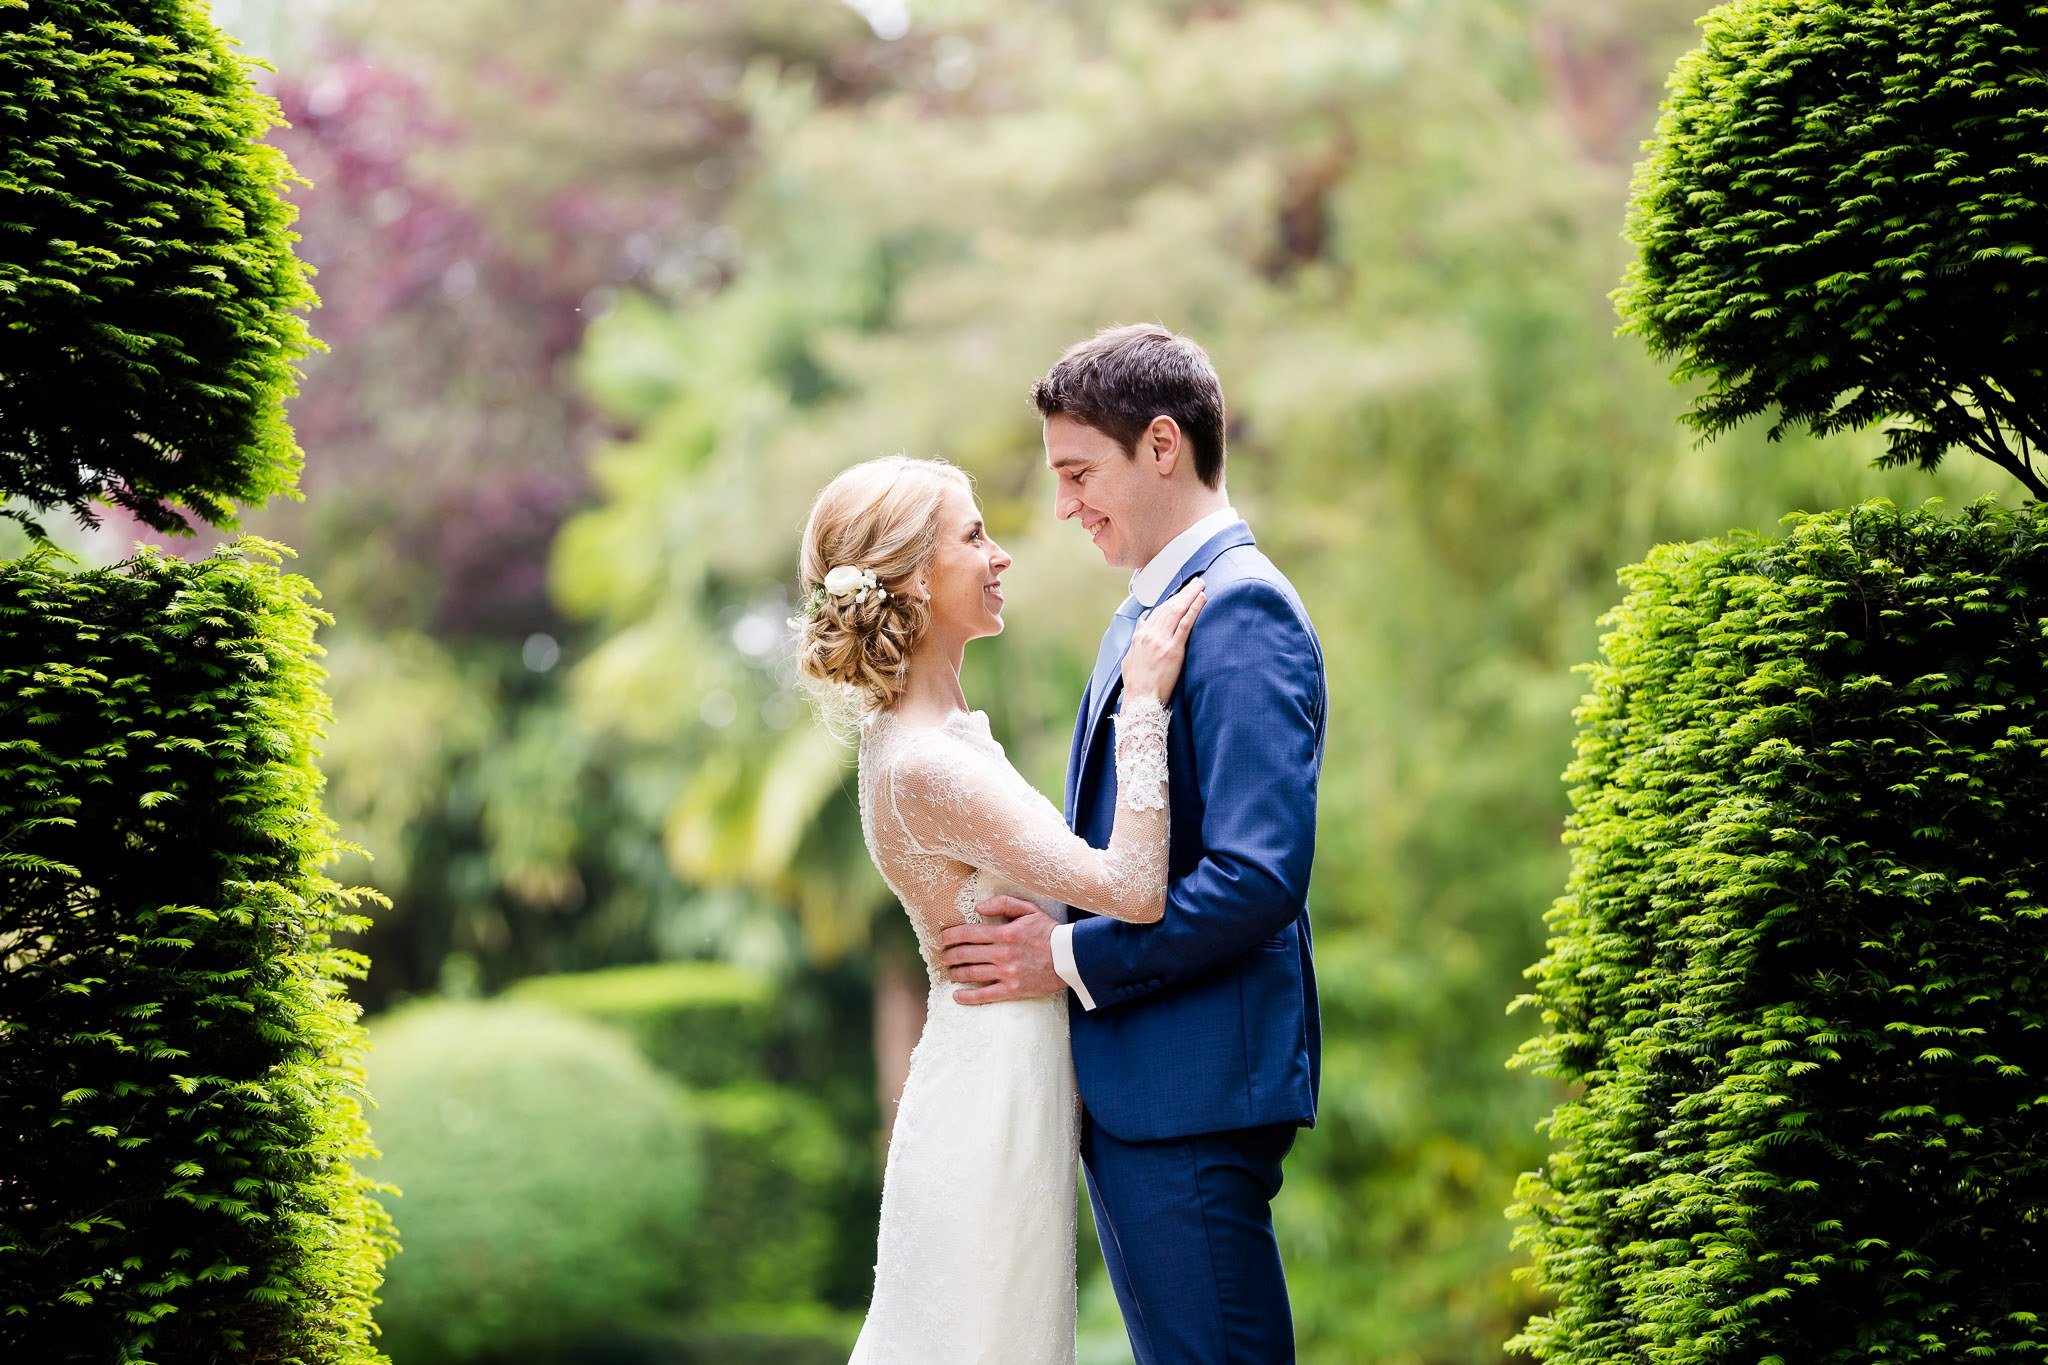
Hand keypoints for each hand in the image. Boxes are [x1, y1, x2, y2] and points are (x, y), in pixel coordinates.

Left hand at [937, 897, 1062, 1004]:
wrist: (1070, 958)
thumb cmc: (1049, 932)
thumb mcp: (1029, 910)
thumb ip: (1003, 903)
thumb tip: (979, 907)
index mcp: (1004, 933)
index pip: (968, 933)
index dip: (950, 935)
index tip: (942, 938)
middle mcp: (1002, 954)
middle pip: (965, 954)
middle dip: (949, 954)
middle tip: (943, 955)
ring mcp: (1006, 973)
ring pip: (971, 973)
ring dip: (955, 972)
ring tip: (949, 971)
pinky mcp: (1012, 990)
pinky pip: (985, 995)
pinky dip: (967, 996)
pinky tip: (957, 995)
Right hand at [1120, 577, 1205, 702]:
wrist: (1142, 700)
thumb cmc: (1137, 684)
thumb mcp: (1130, 658)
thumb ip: (1138, 638)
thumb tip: (1143, 623)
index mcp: (1140, 636)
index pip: (1158, 612)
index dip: (1172, 600)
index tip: (1181, 593)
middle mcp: (1150, 635)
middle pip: (1169, 607)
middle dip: (1184, 592)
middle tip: (1196, 581)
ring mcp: (1162, 641)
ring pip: (1177, 611)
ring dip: (1190, 595)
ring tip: (1201, 584)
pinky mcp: (1173, 650)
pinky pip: (1185, 624)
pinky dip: (1193, 609)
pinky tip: (1201, 599)